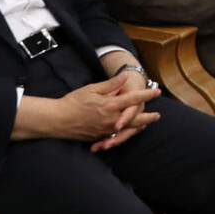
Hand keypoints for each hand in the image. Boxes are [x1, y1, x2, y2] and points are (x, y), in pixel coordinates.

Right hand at [13, 78, 161, 147]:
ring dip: (138, 126)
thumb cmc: (72, 102)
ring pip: (127, 130)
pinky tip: (128, 132)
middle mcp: (110, 119)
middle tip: (157, 115)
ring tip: (146, 124)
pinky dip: (124, 134)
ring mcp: (105, 130)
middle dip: (148, 117)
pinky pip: (115, 136)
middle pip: (135, 119)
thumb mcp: (92, 89)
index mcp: (110, 105)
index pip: (133, 98)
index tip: (157, 92)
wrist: (57, 120)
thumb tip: (125, 76)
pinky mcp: (99, 137)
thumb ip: (110, 84)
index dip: (147, 94)